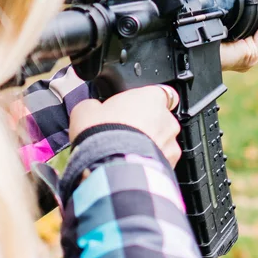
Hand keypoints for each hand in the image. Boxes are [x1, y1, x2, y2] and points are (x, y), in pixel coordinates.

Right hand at [68, 84, 182, 164]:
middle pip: (161, 119)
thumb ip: (95, 105)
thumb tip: (92, 108)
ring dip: (150, 146)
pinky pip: (163, 161)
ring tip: (128, 153)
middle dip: (147, 126)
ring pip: (163, 142)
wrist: (109, 165)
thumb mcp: (86, 110)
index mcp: (151, 97)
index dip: (148, 101)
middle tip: (125, 134)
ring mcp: (171, 143)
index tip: (136, 108)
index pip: (161, 93)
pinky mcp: (170, 164)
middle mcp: (167, 119)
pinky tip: (134, 165)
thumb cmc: (102, 134)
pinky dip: (152, 163)